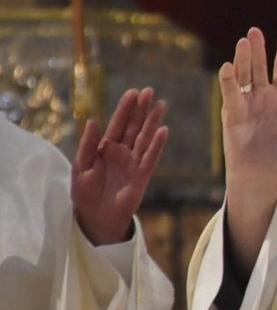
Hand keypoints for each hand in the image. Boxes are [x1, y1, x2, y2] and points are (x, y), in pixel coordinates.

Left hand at [71, 87, 168, 245]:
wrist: (96, 218)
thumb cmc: (84, 193)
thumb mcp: (81, 167)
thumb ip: (88, 145)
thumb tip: (92, 121)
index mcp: (105, 148)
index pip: (117, 124)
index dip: (125, 108)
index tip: (133, 92)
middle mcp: (122, 152)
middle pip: (134, 126)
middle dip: (141, 109)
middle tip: (149, 91)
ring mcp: (133, 163)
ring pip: (145, 137)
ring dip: (152, 121)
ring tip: (161, 104)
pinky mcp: (142, 175)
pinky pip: (151, 157)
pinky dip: (156, 144)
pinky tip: (162, 130)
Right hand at [219, 27, 276, 196]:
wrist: (262, 174)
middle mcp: (263, 97)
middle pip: (261, 68)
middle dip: (259, 49)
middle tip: (255, 30)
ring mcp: (247, 103)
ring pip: (245, 76)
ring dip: (244, 59)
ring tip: (245, 41)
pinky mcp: (232, 113)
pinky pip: (231, 94)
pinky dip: (228, 80)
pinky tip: (228, 65)